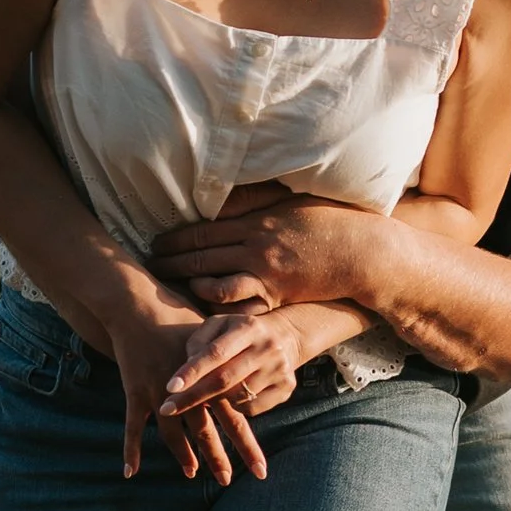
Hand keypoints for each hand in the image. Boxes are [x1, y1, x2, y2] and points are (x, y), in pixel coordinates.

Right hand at [107, 304, 269, 490]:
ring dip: (183, 456)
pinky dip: (130, 450)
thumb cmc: (176, 315)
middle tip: (228, 481)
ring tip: (192, 474)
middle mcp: (188, 389)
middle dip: (219, 458)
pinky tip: (130, 472)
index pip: (235, 417)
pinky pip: (133, 427)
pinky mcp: (135, 391)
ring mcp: (160, 392)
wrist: (138, 305)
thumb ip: (227, 360)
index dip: (247, 444)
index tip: (260, 468)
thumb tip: (248, 376)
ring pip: (173, 434)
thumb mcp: (209, 336)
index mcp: (210, 377)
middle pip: (206, 430)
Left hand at [151, 190, 372, 316]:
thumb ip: (254, 200)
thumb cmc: (329, 219)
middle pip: (202, 258)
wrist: (361, 249)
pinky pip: (242, 307)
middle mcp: (256, 248)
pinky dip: (222, 309)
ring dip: (192, 288)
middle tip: (149, 268)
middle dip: (171, 264)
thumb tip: (220, 200)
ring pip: (216, 285)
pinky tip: (208, 310)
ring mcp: (267, 275)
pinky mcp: (280, 296)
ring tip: (174, 290)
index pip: (204, 231)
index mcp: (255, 222)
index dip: (175, 239)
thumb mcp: (289, 200)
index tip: (155, 243)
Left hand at [154, 307, 312, 484]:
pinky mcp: (287, 388)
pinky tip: (230, 396)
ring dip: (213, 401)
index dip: (191, 372)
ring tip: (202, 394)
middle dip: (193, 396)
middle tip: (167, 408)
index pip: (215, 353)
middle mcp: (268, 347)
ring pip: (237, 397)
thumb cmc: (238, 331)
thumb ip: (198, 341)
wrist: (285, 336)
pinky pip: (252, 408)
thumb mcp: (219, 324)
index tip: (169, 387)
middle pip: (225, 380)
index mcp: (248, 327)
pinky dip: (234, 407)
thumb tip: (187, 368)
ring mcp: (280, 369)